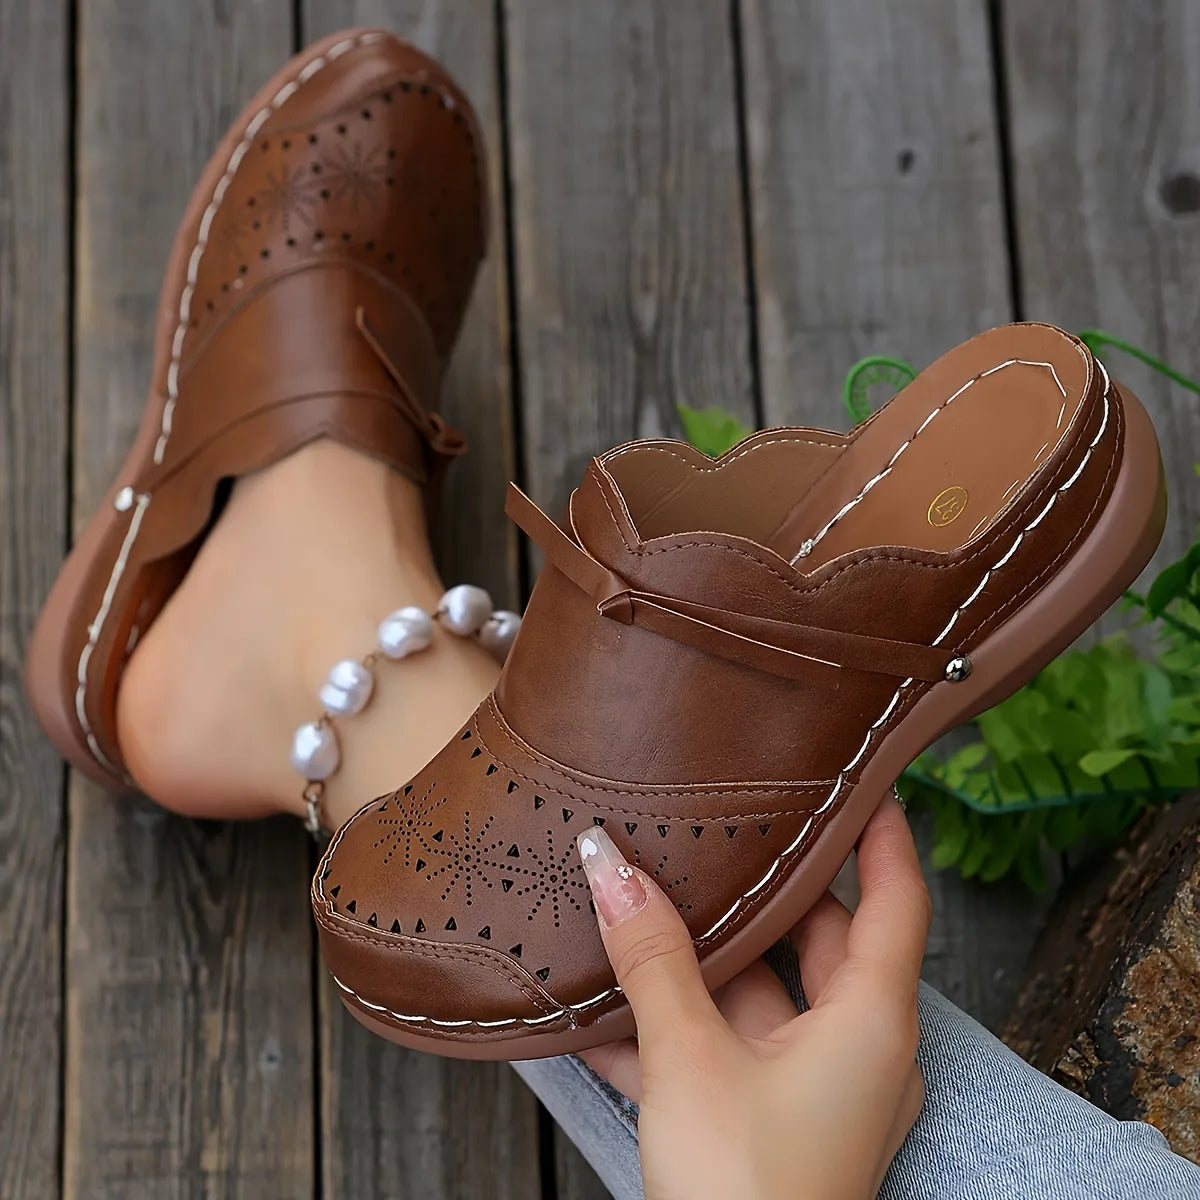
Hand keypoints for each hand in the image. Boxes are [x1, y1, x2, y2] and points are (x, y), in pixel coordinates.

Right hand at [575, 795, 930, 1199]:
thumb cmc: (747, 1192)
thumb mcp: (690, 1059)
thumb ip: (653, 957)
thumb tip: (612, 865)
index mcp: (870, 1021)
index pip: (898, 897)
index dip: (883, 830)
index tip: (862, 775)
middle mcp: (856, 1048)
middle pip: (815, 938)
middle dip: (760, 890)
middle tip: (717, 827)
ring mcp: (813, 1088)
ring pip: (757, 996)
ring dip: (698, 961)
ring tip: (641, 902)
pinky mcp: (769, 1122)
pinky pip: (724, 1050)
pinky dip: (675, 1026)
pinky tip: (601, 1007)